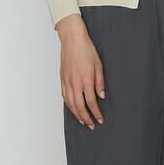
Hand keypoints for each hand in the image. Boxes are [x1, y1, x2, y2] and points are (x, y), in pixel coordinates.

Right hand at [56, 13, 105, 129]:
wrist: (72, 39)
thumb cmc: (86, 49)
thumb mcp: (98, 64)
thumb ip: (100, 82)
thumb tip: (101, 96)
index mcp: (85, 79)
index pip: (91, 102)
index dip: (95, 113)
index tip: (100, 119)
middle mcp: (75, 83)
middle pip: (79, 106)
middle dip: (86, 118)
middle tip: (91, 125)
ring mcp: (67, 81)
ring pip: (70, 103)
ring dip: (76, 114)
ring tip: (82, 120)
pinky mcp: (62, 78)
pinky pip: (64, 96)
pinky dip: (69, 105)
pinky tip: (73, 107)